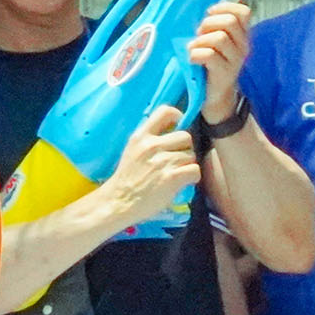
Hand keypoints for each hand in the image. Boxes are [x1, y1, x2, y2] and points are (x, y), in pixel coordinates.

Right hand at [93, 106, 200, 234]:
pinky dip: (192, 177)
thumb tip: (172, 131)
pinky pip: (195, 170)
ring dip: (187, 165)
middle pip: (185, 136)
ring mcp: (162, 162)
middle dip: (185, 148)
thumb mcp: (132, 150)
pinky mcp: (172, 178)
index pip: (165, 111)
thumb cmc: (127, 178)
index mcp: (141, 136)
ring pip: (191, 155)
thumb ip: (149, 139)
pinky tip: (183, 182)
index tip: (178, 126)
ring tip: (176, 174)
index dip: (178, 116)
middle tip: (177, 160)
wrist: (119, 202)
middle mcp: (151, 146)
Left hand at [189, 0, 255, 125]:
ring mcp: (235, 60)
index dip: (225, 7)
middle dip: (209, 24)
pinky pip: (209, 55)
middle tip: (199, 34)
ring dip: (201, 40)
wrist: (216, 94)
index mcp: (242, 35)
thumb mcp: (216, 41)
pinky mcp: (224, 74)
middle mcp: (243, 46)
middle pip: (230, 22)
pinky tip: (193, 59)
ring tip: (194, 48)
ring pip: (219, 38)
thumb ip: (215, 25)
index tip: (209, 14)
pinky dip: (196, 54)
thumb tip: (208, 9)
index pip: (243, 12)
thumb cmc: (211, 63)